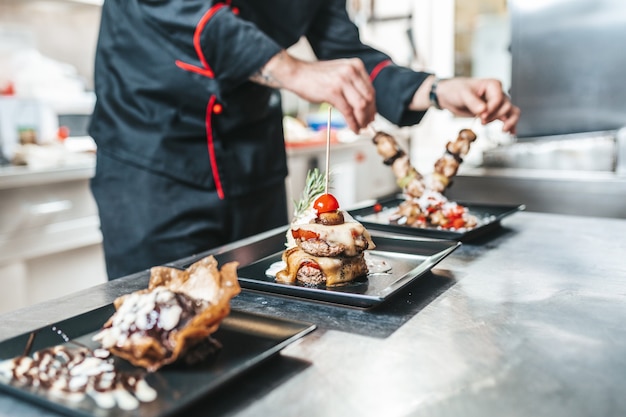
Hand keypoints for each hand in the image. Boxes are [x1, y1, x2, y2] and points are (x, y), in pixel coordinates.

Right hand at [251, 50, 375, 132]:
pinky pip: (348, 111)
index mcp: (355, 66)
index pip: (370, 89)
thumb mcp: (339, 74)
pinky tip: (353, 128)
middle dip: (369, 114)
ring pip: (361, 106)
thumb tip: (363, 104)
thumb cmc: (315, 76)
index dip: (373, 106)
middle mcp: (351, 71)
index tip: (371, 115)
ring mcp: (342, 81)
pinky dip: (352, 122)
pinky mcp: (333, 92)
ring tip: (360, 128)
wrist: (297, 73)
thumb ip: (352, 84)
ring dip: (362, 120)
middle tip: (367, 124)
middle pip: (368, 98)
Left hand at [410, 76, 520, 133]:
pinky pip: (507, 118)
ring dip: (509, 121)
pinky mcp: (493, 112)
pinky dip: (511, 125)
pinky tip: (511, 132)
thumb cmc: (456, 90)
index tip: (482, 116)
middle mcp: (497, 93)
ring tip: (503, 130)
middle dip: (495, 116)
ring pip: (511, 111)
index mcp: (492, 85)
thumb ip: (473, 102)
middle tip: (482, 121)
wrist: (449, 96)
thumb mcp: (463, 94)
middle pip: (506, 106)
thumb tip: (483, 110)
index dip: (491, 109)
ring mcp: (496, 104)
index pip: (498, 99)